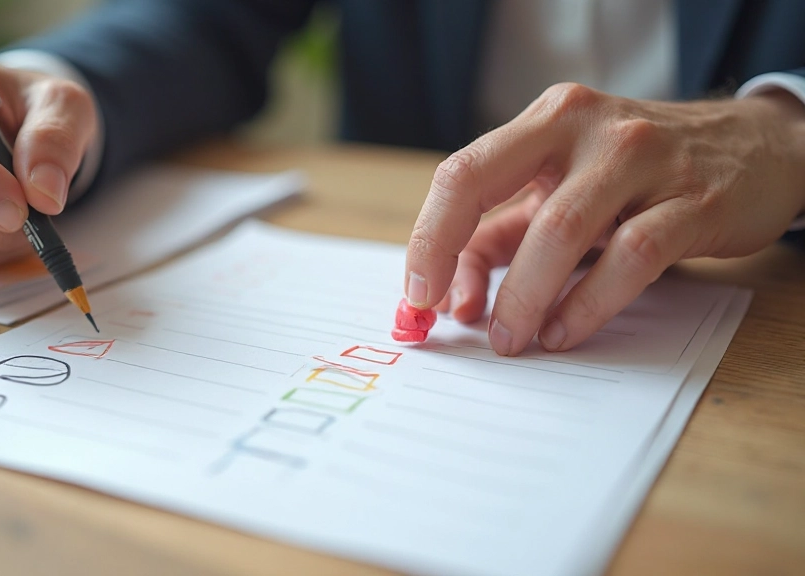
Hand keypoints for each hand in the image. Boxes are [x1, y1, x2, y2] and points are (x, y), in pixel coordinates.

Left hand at [405, 83, 804, 355]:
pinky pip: (630, 257)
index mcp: (546, 121)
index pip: (462, 173)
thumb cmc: (638, 174)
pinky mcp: (694, 203)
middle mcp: (588, 128)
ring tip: (512, 339)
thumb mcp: (565, 186)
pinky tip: (565, 330)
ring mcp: (644, 160)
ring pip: (560, 230)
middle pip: (490, 185)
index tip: (417, 293)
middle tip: (455, 322)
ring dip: (524, 295)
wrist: (755, 148)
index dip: (428, 236)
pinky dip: (588, 302)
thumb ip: (504, 234)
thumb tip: (450, 296)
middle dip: (453, 257)